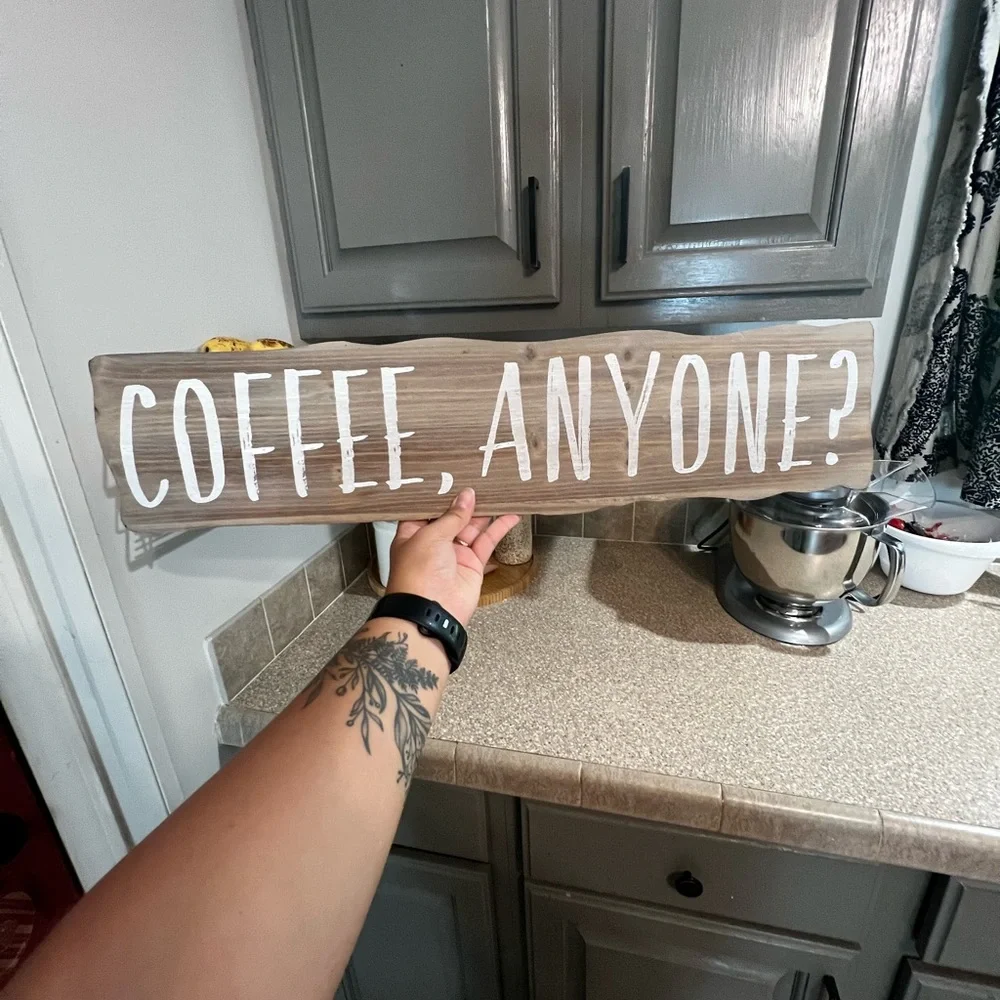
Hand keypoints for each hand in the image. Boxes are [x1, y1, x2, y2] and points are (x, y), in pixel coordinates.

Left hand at [386, 488, 519, 625]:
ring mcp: (454, 554)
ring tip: (499, 492)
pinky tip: (510, 515)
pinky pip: (486, 542)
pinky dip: (499, 529)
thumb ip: (452, 515)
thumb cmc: (419, 572)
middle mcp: (433, 543)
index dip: (441, 494)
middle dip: (466, 501)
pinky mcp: (472, 564)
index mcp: (413, 534)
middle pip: (452, 516)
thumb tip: (467, 496)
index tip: (454, 476)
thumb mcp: (431, 535)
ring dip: (485, 512)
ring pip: (472, 527)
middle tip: (482, 480)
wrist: (432, 613)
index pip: (427, 509)